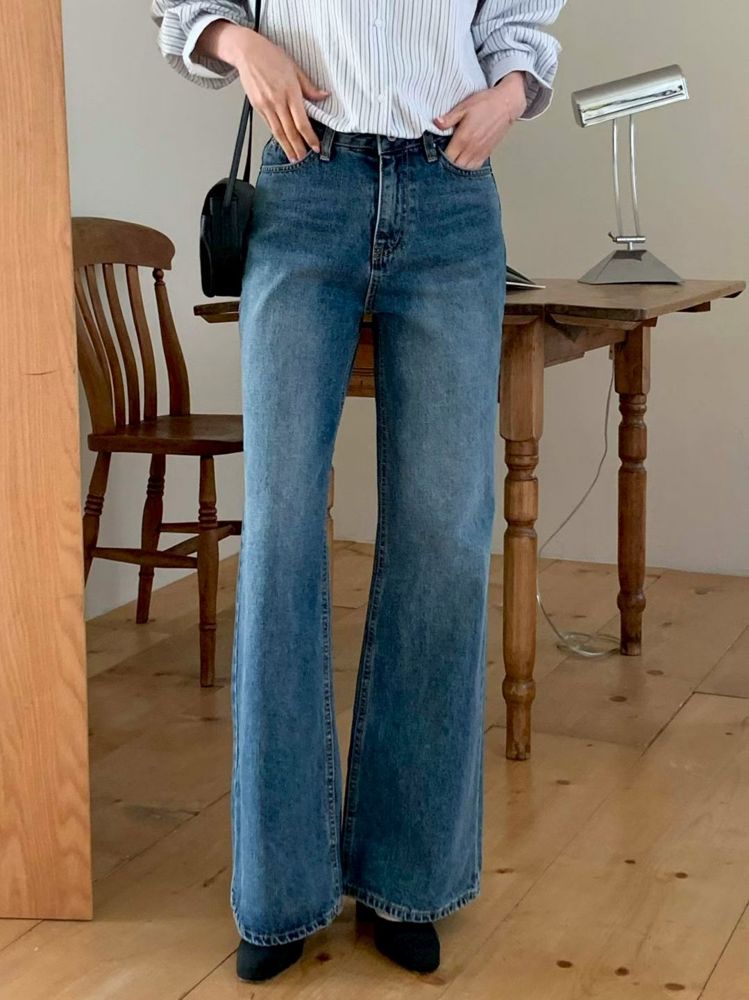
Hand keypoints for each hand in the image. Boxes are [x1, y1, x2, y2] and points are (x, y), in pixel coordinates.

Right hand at [200, 21, 330, 161]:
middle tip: (304, 159)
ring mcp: (266, 105)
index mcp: (290, 91)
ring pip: (278, 131)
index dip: (309, 137)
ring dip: (287, 147)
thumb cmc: (271, 56)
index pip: (302, 122)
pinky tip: (282, 143)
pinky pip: (269, 125)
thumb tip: (324, 96)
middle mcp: (277, 101)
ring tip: (293, 157)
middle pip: (290, 131)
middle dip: (298, 147)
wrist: (247, 51)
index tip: (315, 147)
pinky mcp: (257, 106)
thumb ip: (309, 87)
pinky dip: (277, 136)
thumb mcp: (295, 68)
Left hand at [432, 70, 527, 169]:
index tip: (434, 155)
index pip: (447, 157)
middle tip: (440, 161)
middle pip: (455, 167)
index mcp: (463, 138)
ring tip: (450, 163)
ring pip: (465, 169)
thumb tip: (436, 123)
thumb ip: (449, 118)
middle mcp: (471, 148)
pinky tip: (462, 162)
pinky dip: (467, 168)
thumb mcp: (464, 107)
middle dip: (446, 166)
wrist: (506, 105)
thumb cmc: (485, 103)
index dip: (439, 159)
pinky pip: (475, 167)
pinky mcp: (486, 153)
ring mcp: (480, 152)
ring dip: (457, 168)